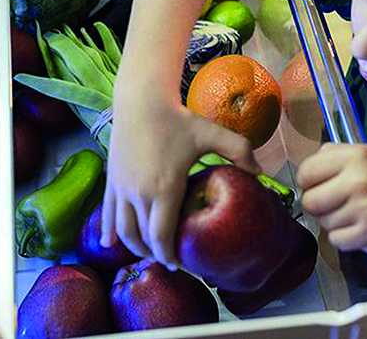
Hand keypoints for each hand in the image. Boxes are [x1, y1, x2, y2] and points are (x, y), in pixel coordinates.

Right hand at [101, 97, 259, 270]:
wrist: (141, 101)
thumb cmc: (178, 119)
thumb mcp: (212, 133)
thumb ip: (239, 151)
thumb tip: (259, 174)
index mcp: (164, 188)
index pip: (161, 236)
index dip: (169, 255)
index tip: (181, 264)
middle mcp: (139, 193)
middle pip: (143, 238)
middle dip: (156, 255)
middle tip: (171, 262)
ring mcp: (122, 188)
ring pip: (123, 230)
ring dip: (135, 247)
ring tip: (149, 254)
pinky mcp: (111, 181)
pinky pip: (107, 214)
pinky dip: (108, 232)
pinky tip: (109, 244)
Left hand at [296, 143, 366, 258]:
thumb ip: (334, 155)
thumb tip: (304, 169)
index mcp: (357, 156)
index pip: (306, 172)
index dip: (309, 182)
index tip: (320, 185)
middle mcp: (360, 180)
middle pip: (309, 201)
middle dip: (319, 205)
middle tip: (336, 203)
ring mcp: (365, 209)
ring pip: (323, 223)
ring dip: (335, 222)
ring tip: (358, 214)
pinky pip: (336, 240)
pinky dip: (346, 238)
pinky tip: (363, 227)